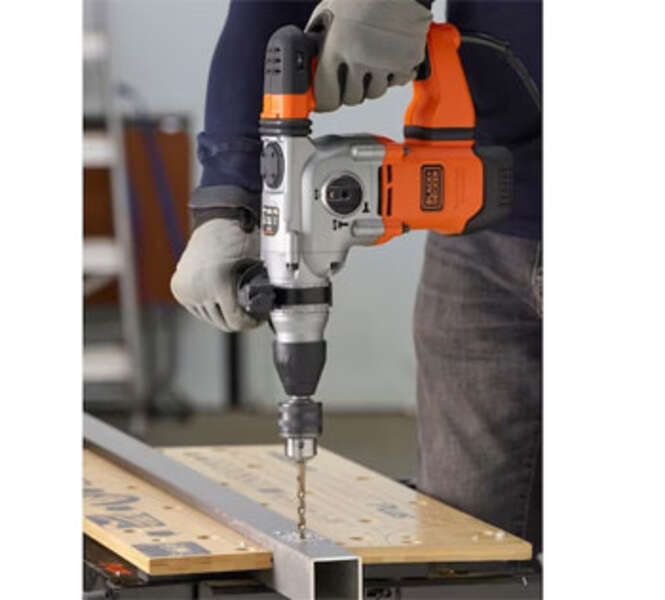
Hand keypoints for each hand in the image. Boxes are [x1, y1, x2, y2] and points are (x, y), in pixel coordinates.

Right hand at [170, 218, 262, 331]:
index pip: (235, 321)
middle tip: (250, 313)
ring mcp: (185, 289)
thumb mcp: (255, 268)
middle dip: (238, 319)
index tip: (258, 319)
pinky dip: (209, 306)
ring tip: (235, 303)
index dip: (251, 323)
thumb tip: (262, 313)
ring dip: (222, 313)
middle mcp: (197, 287)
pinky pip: (197, 308)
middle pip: (221, 322)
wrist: (218, 220)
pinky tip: (220, 298)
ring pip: (208, 317)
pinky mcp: (178, 288)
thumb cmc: (241, 238)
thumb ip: (256, 294)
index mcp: (218, 282)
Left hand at [306, 0, 431, 111]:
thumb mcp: (329, 10)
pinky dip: (394, 75)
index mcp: (335, 47)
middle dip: (351, 90)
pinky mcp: (406, 62)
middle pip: (352, 98)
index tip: (326, 102)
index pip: (326, 95)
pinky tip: (390, 57)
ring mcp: (384, 62)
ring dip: (372, 84)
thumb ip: (318, 35)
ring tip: (372, 62)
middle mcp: (359, 57)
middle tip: (352, 78)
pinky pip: (397, 83)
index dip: (325, 102)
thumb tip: (308, 55)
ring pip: (375, 93)